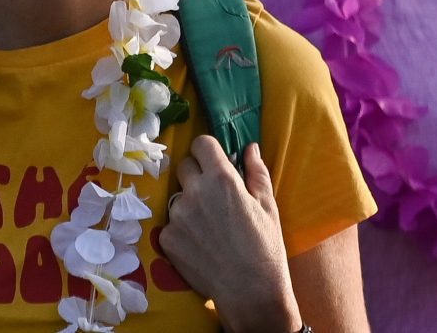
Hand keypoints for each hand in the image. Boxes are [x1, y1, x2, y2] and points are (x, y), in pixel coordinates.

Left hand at [157, 138, 299, 332]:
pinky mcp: (167, 239)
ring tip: (210, 227)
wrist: (251, 292)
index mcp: (221, 178)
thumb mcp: (268, 206)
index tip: (215, 163)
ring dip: (190, 204)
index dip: (208, 152)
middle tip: (214, 196)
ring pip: (178, 197)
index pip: (201, 144)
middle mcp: (195, 192)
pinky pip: (171, 224)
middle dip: (197, 175)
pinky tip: (200, 244)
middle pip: (185, 167)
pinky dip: (182, 230)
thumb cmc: (265, 247)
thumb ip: (256, 172)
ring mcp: (177, 216)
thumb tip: (250, 147)